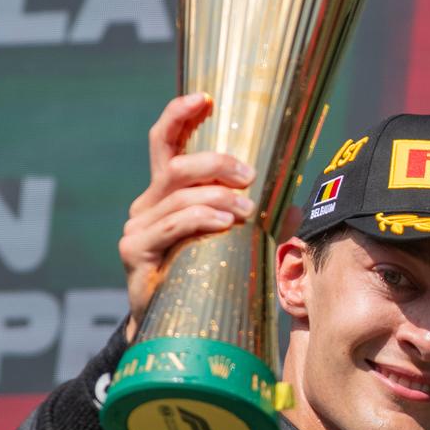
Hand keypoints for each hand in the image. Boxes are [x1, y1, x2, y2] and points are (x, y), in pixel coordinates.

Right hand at [119, 94, 255, 337]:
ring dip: (218, 196)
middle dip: (215, 162)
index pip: (166, 142)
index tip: (205, 98)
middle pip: (176, 164)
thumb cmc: (206, 281)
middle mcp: (147, 204)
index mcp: (166, 193)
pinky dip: (200, 219)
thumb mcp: (234, 243)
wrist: (173, 331)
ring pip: (179, 195)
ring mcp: (138, 227)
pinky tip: (224, 223)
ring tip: (246, 210)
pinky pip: (172, 224)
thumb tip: (294, 207)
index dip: (181, 115)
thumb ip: (257, 221)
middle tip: (250, 175)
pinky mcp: (135, 251)